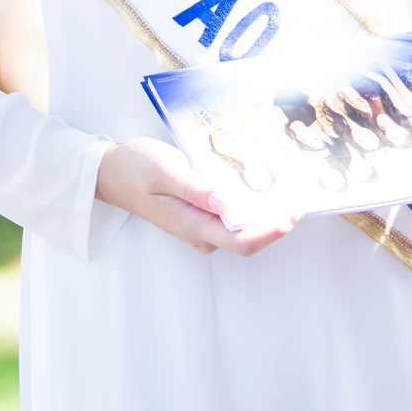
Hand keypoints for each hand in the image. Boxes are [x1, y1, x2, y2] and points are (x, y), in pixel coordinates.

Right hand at [95, 137, 298, 256]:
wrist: (111, 172)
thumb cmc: (136, 169)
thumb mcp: (165, 170)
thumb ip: (195, 188)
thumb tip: (226, 202)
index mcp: (192, 225)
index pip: (241, 241)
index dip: (271, 231)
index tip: (293, 211)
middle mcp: (201, 232)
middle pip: (248, 237)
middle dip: (277, 219)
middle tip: (300, 192)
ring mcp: (201, 225)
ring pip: (242, 226)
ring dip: (266, 210)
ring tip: (288, 185)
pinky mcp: (201, 214)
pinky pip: (233, 215)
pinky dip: (251, 202)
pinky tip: (262, 182)